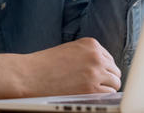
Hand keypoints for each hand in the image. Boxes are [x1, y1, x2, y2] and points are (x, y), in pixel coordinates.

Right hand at [0, 38, 120, 98]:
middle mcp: (96, 56)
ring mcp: (95, 72)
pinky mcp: (92, 89)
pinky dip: (101, 98)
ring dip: (105, 89)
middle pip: (115, 71)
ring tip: (89, 92)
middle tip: (94, 87)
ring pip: (115, 84)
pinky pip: (108, 96)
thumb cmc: (45, 65)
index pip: (109, 59)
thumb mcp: (69, 51)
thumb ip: (87, 56)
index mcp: (91, 44)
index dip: (103, 70)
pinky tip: (89, 97)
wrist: (28, 76)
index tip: (96, 77)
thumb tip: (103, 70)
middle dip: (106, 79)